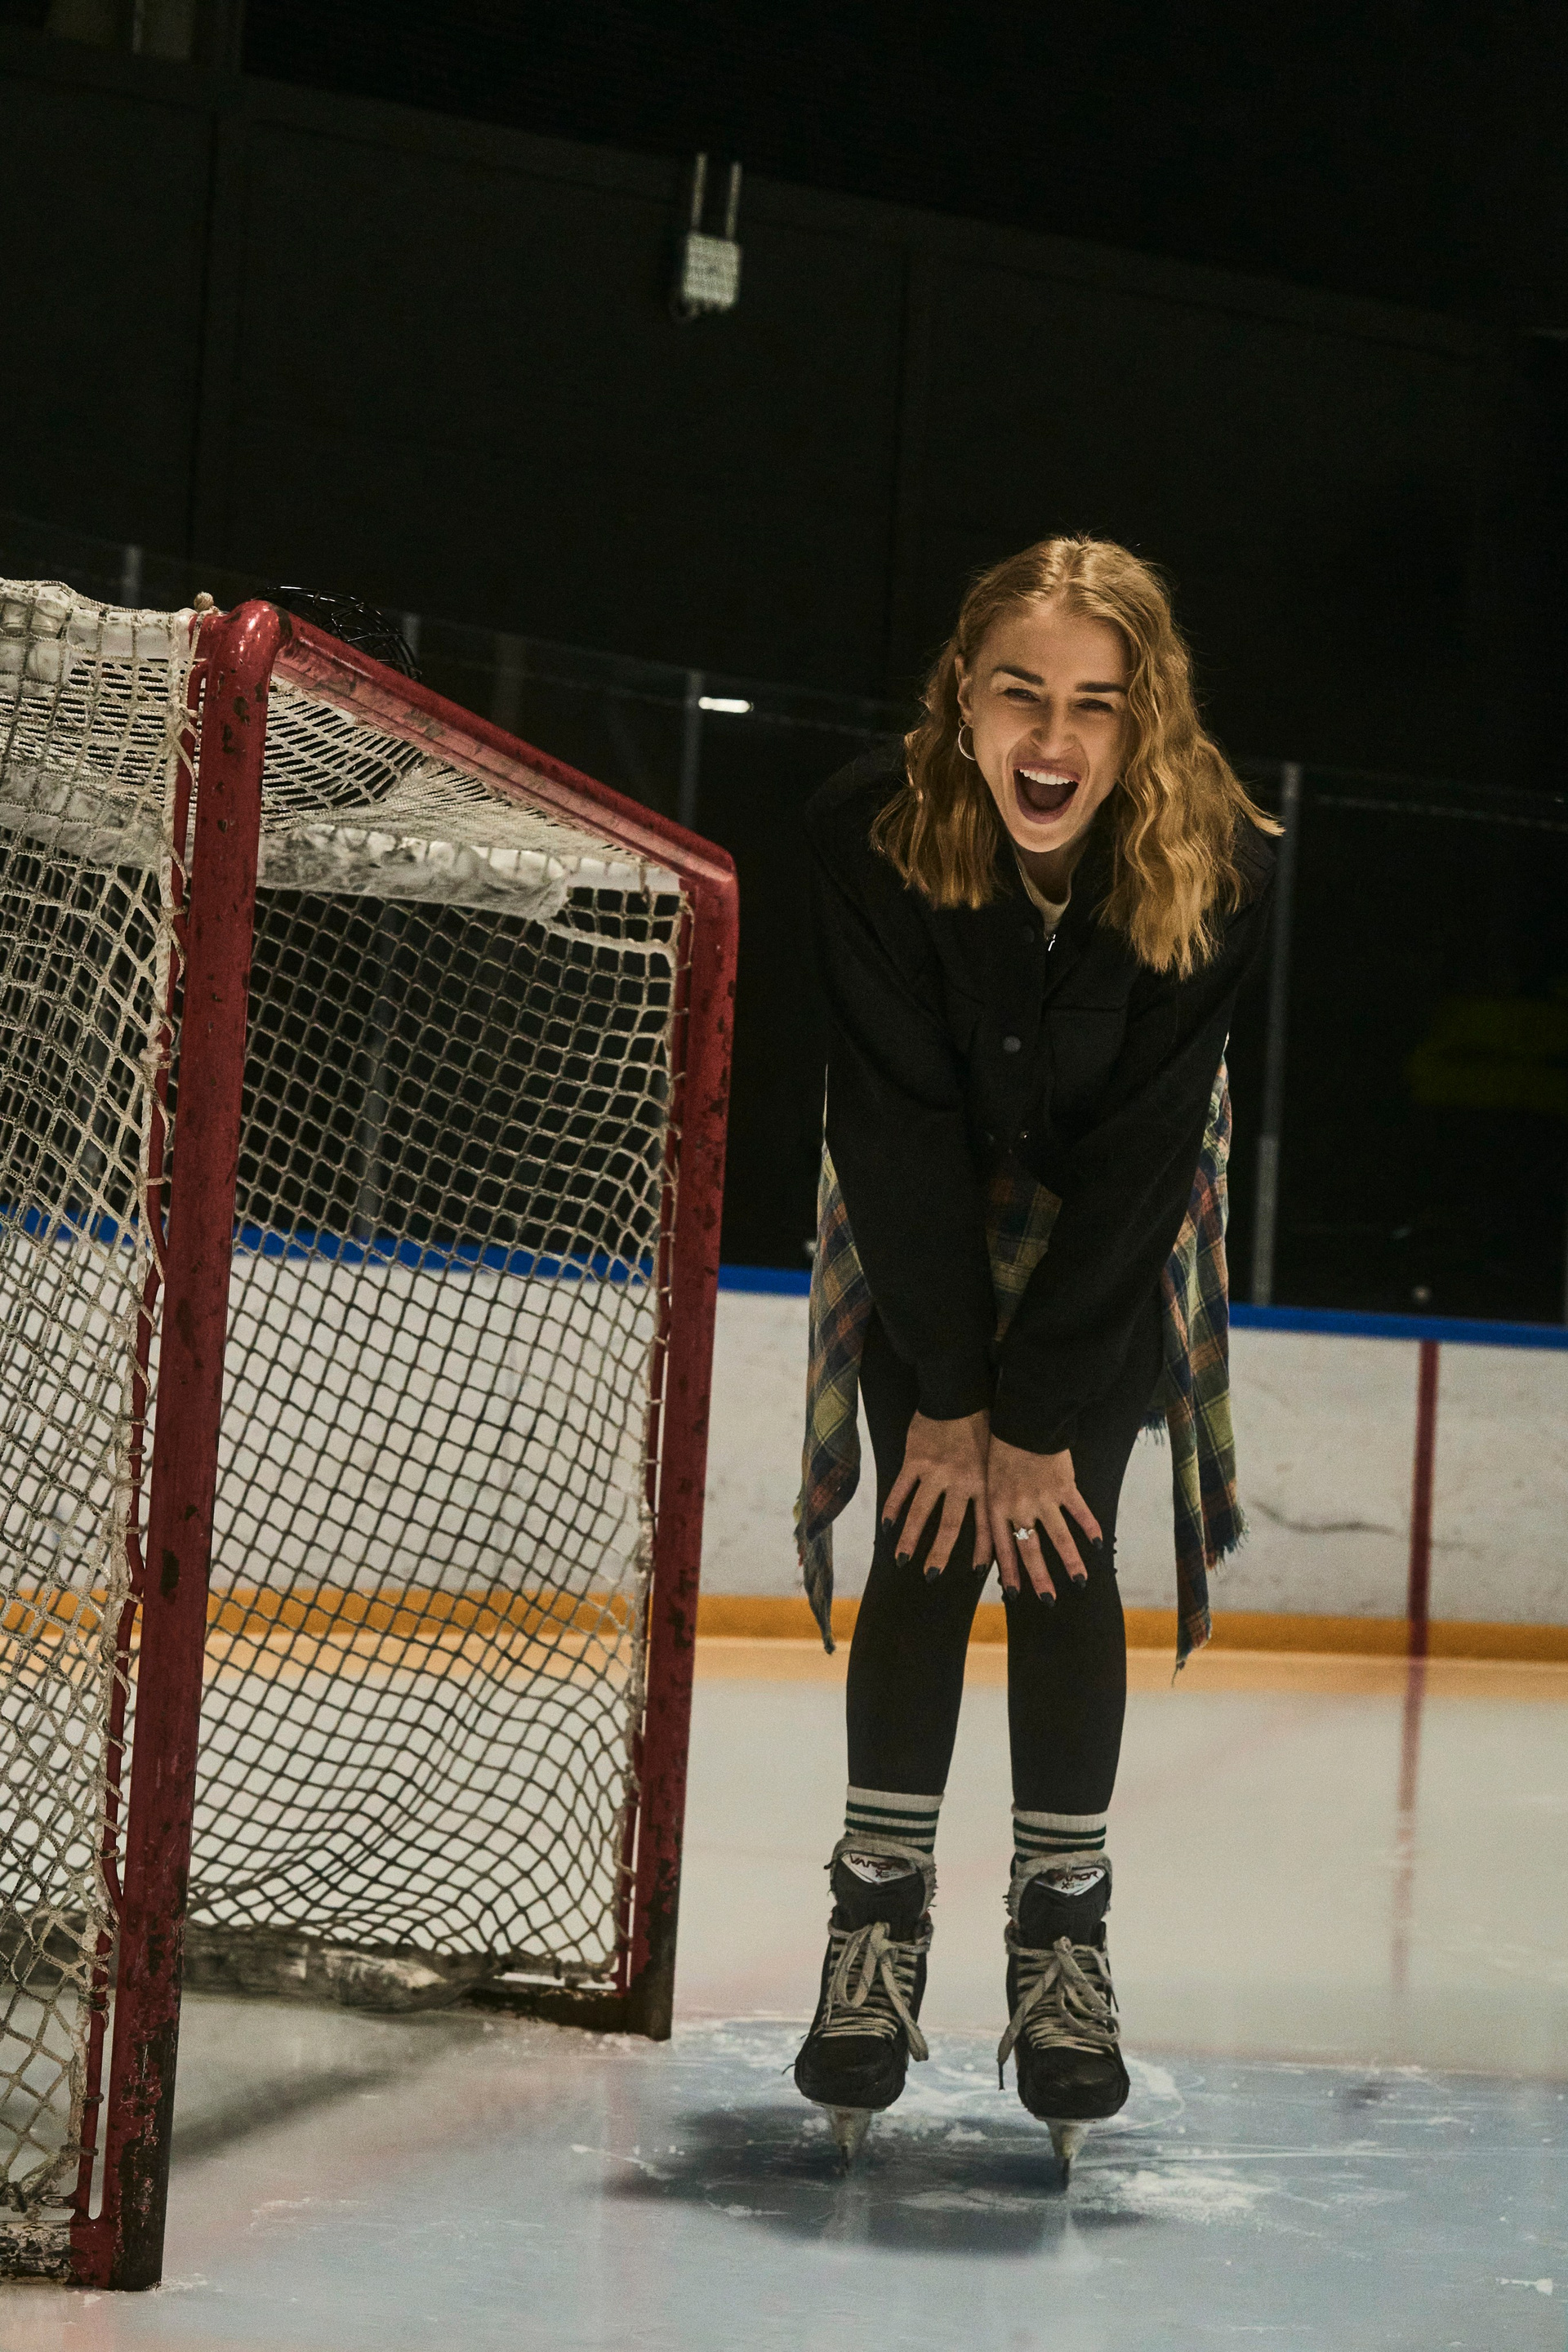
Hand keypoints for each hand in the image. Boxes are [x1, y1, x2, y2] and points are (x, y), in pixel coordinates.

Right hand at [880, 1408, 991, 1576]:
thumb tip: (1002, 1515)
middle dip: (940, 1554)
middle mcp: (961, 1481)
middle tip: (931, 1577)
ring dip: (911, 1538)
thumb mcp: (996, 1458)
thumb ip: (993, 1487)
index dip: (981, 1551)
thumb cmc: (984, 1425)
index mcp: (984, 1483)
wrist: (960, 1392)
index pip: (985, 1525)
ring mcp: (936, 1471)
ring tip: (902, 1560)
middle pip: (950, 1526)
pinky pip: (901, 1488)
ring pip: (921, 1512)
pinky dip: (893, 1508)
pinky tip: (887, 1526)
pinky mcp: (915, 1459)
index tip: (976, 1575)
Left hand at [987, 1435, 1101, 1598]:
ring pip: (1058, 1536)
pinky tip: (1099, 1543)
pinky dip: (1090, 1527)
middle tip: (1048, 1600)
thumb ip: (994, 1505)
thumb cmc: (999, 1447)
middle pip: (1031, 1549)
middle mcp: (1020, 1507)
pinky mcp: (1064, 1485)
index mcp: (997, 1506)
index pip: (1003, 1547)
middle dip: (1039, 1577)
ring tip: (1079, 1581)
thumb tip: (1000, 1529)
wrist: (1022, 1421)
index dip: (1009, 1572)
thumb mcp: (987, 1479)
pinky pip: (1079, 1511)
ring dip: (1070, 1561)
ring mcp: (1044, 1498)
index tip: (1014, 1595)